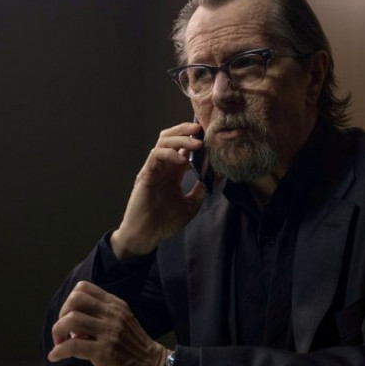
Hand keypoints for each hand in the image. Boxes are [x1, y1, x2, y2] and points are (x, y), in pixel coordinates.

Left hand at [48, 281, 170, 365]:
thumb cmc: (137, 349)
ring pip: (71, 320)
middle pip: (74, 300)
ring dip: (58, 332)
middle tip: (63, 331)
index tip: (70, 318)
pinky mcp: (104, 353)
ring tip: (60, 344)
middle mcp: (113, 315)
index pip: (84, 287)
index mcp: (116, 305)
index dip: (69, 302)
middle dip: (61, 315)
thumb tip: (74, 328)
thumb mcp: (123, 323)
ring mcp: (109, 333)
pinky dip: (58, 351)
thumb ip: (101, 319)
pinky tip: (56, 356)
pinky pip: (72, 346)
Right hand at [111, 122, 207, 258]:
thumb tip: (218, 175)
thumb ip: (202, 189)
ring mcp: (154, 169)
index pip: (184, 147)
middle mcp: (164, 167)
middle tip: (202, 129)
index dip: (196, 139)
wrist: (147, 236)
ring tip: (197, 143)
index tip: (211, 137)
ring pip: (163, 142)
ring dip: (180, 138)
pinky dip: (170, 153)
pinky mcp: (146, 174)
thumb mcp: (190, 205)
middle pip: (171, 137)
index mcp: (174, 172)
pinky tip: (183, 159)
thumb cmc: (165, 223)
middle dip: (186, 130)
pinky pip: (156, 155)